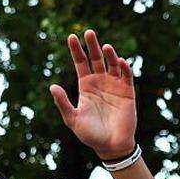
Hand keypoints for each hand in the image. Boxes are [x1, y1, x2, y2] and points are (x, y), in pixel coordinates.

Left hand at [48, 30, 136, 159]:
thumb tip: (52, 86)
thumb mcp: (72, 119)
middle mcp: (100, 82)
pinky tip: (120, 61)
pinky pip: (126, 76)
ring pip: (112, 64)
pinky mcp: (127, 92)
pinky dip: (124, 68)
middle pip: (95, 59)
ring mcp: (114, 85)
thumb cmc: (90, 134)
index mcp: (86, 86)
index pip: (80, 63)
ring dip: (109, 55)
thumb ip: (63, 103)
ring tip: (105, 47)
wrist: (110, 146)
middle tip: (89, 32)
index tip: (71, 37)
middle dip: (92, 46)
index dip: (76, 50)